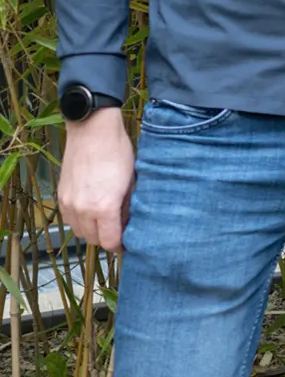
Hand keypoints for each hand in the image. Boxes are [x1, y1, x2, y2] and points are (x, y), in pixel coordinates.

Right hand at [58, 109, 134, 252]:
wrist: (93, 131)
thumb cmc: (118, 152)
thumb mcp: (132, 182)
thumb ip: (129, 207)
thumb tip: (129, 224)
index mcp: (104, 208)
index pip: (109, 242)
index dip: (120, 245)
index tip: (128, 242)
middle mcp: (82, 209)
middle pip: (93, 240)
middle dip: (107, 238)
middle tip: (120, 228)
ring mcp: (69, 203)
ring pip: (79, 231)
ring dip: (92, 230)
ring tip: (106, 218)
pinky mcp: (60, 195)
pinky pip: (69, 219)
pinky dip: (80, 220)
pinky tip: (93, 209)